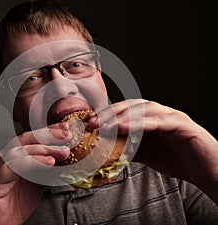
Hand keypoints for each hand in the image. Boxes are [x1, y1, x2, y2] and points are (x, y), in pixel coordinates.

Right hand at [0, 123, 70, 224]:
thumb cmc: (14, 203)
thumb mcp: (38, 182)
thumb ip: (48, 169)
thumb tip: (65, 159)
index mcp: (15, 156)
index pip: (33, 138)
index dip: (49, 131)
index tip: (66, 129)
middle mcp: (5, 157)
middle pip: (26, 138)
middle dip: (48, 135)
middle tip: (67, 136)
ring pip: (20, 150)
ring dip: (44, 149)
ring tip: (61, 152)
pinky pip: (13, 166)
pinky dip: (32, 162)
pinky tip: (47, 162)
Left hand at [88, 99, 217, 202]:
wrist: (205, 170)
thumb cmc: (178, 159)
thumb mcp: (146, 153)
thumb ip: (129, 147)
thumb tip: (108, 149)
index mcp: (151, 118)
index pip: (125, 110)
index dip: (107, 114)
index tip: (90, 121)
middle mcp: (160, 113)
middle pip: (131, 106)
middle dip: (110, 112)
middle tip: (93, 121)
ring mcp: (171, 117)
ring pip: (144, 110)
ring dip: (123, 116)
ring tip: (106, 125)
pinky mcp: (182, 125)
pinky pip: (159, 122)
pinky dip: (140, 123)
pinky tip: (125, 128)